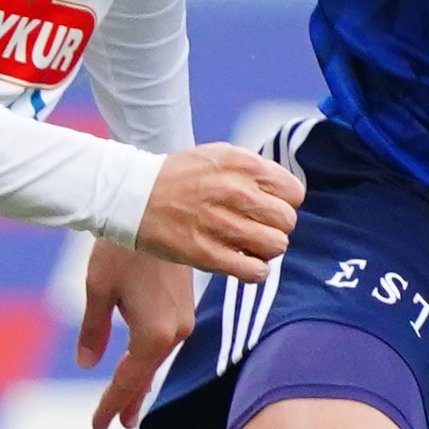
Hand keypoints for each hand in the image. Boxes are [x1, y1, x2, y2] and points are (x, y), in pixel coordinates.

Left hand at [68, 229, 220, 428]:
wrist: (151, 211)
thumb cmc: (119, 249)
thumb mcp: (97, 291)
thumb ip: (93, 331)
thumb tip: (87, 363)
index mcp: (153, 333)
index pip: (128, 381)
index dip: (110, 405)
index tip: (98, 427)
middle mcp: (174, 332)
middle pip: (145, 375)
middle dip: (127, 400)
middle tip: (112, 425)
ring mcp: (183, 320)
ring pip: (155, 360)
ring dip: (139, 381)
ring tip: (126, 407)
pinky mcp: (184, 308)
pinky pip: (162, 344)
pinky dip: (148, 360)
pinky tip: (140, 367)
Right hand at [124, 140, 304, 289]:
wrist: (133, 195)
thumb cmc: (182, 177)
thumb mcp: (221, 156)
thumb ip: (256, 171)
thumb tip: (289, 196)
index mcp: (242, 164)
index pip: (294, 192)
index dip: (284, 202)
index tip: (267, 207)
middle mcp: (234, 191)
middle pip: (288, 221)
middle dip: (276, 227)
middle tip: (256, 227)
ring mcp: (220, 223)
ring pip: (276, 246)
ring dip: (265, 250)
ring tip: (247, 245)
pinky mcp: (206, 254)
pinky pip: (255, 271)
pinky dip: (254, 271)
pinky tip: (242, 262)